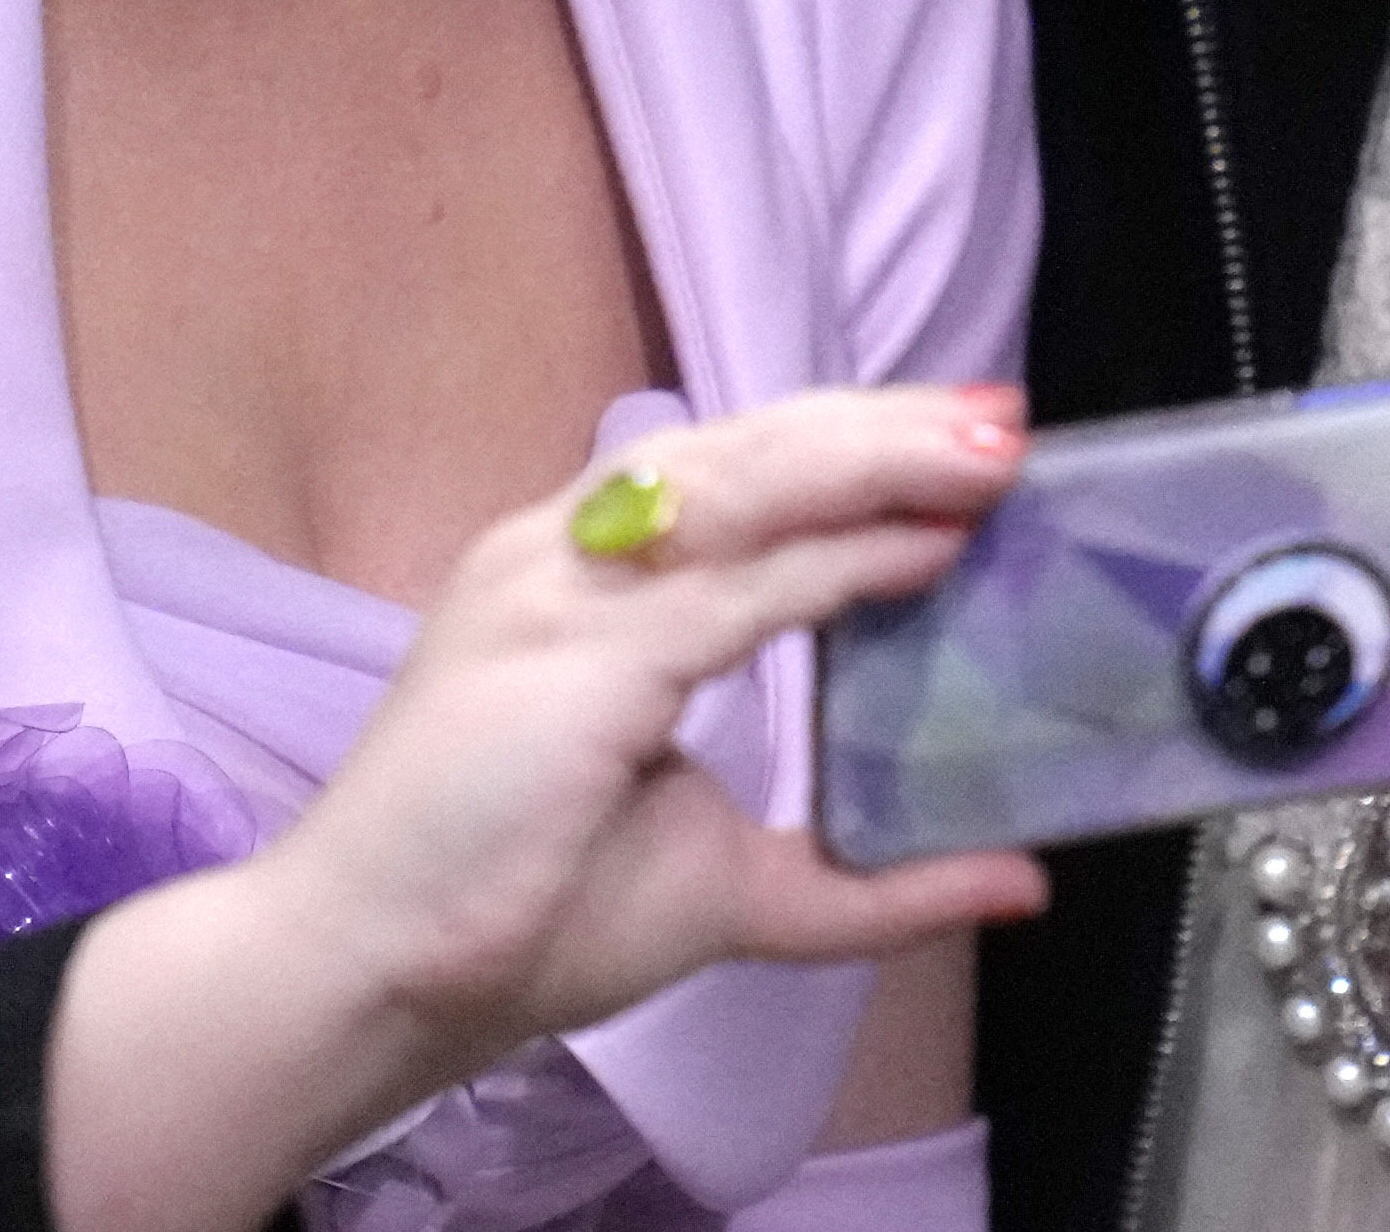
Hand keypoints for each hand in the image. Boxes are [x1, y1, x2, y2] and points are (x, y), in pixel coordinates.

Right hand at [38, 390, 1046, 1231]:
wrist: (371, 969)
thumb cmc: (516, 917)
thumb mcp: (729, 881)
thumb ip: (866, 878)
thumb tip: (1018, 874)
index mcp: (573, 578)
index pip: (727, 476)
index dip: (847, 448)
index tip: (964, 441)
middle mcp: (557, 553)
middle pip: (741, 449)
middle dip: (880, 429)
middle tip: (1003, 420)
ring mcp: (556, 590)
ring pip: (738, 485)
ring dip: (871, 461)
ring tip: (984, 455)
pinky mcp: (574, 652)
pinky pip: (731, 588)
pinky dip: (836, 560)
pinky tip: (922, 550)